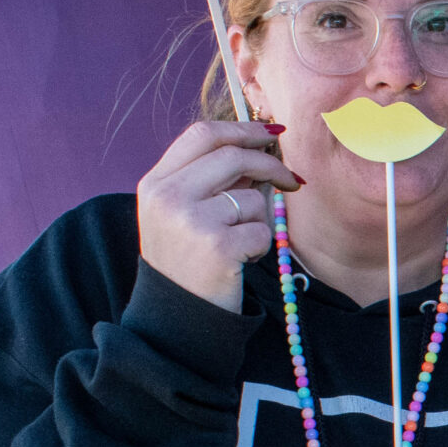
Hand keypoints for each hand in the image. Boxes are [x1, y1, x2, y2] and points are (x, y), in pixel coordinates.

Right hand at [134, 121, 298, 312]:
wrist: (176, 318)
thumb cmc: (187, 261)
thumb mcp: (180, 214)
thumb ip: (210, 179)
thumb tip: (262, 147)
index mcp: (155, 183)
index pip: (202, 135)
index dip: (242, 128)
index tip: (272, 133)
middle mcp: (167, 197)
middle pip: (233, 156)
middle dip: (271, 165)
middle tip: (292, 180)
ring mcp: (190, 221)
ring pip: (253, 198)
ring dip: (259, 220)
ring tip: (238, 244)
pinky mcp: (217, 247)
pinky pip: (262, 230)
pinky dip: (260, 246)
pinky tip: (239, 262)